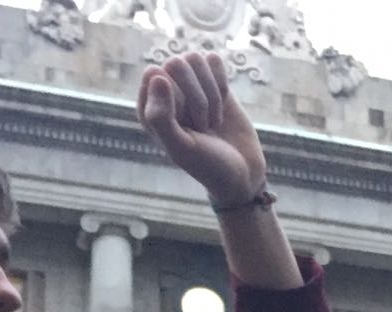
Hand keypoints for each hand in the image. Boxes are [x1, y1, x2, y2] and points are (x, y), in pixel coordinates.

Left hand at [138, 51, 266, 206]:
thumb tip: (156, 72)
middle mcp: (165, 92)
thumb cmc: (208, 165)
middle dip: (197, 98)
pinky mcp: (213, 81)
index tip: (187, 127)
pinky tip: (223, 106)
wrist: (243, 173)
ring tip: (212, 121)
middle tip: (203, 126)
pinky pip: (214, 60)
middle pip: (177, 64)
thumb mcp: (181, 148)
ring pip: (197, 60)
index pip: (156, 74)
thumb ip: (160, 117)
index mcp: (149, 107)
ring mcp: (190, 84)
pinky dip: (223, 83)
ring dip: (212, 93)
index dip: (178, 100)